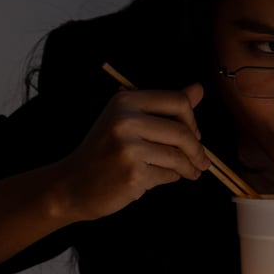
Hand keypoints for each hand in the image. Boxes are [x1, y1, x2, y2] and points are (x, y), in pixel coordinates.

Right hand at [52, 83, 210, 221]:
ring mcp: (128, 148)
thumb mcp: (129, 120)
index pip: (178, 101)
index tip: (195, 134)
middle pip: (182, 132)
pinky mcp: (132, 173)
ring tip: (191, 173)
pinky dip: (171, 178)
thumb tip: (199, 89)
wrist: (71, 184)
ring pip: (177, 156)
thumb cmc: (104, 152)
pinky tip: (163, 178)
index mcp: (126, 100)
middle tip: (202, 162)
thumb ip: (165, 106)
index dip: (192, 120)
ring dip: (189, 167)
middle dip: (197, 150)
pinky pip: (167, 175)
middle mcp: (126, 120)